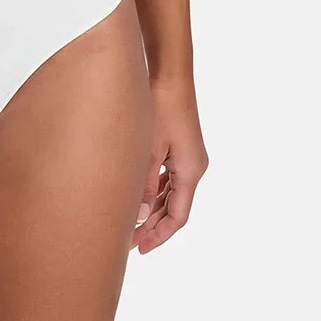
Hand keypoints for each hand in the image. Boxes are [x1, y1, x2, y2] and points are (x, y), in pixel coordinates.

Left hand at [131, 76, 207, 253]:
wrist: (169, 72)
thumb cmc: (160, 106)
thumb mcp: (149, 149)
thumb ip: (144, 184)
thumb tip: (137, 215)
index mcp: (191, 170)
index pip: (178, 216)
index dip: (159, 235)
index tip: (140, 248)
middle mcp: (193, 166)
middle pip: (174, 205)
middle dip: (152, 224)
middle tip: (128, 240)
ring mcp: (186, 154)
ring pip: (169, 191)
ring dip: (151, 207)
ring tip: (128, 222)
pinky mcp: (178, 143)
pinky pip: (167, 175)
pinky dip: (153, 188)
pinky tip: (135, 194)